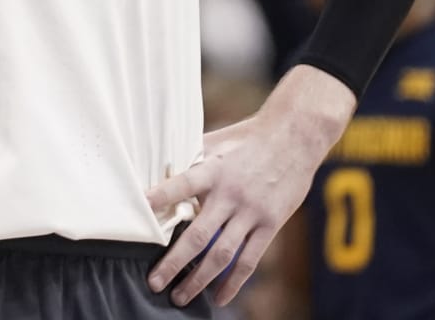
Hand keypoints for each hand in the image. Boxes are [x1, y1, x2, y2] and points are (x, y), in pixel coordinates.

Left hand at [146, 72, 350, 307]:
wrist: (295, 135)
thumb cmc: (248, 137)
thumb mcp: (217, 140)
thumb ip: (191, 158)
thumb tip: (159, 168)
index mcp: (213, 169)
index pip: (181, 185)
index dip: (159, 198)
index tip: (138, 212)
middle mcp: (231, 193)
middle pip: (198, 235)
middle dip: (173, 262)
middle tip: (154, 282)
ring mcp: (252, 211)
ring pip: (222, 254)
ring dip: (199, 279)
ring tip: (179, 297)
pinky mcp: (271, 224)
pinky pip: (249, 260)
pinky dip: (233, 282)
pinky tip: (219, 298)